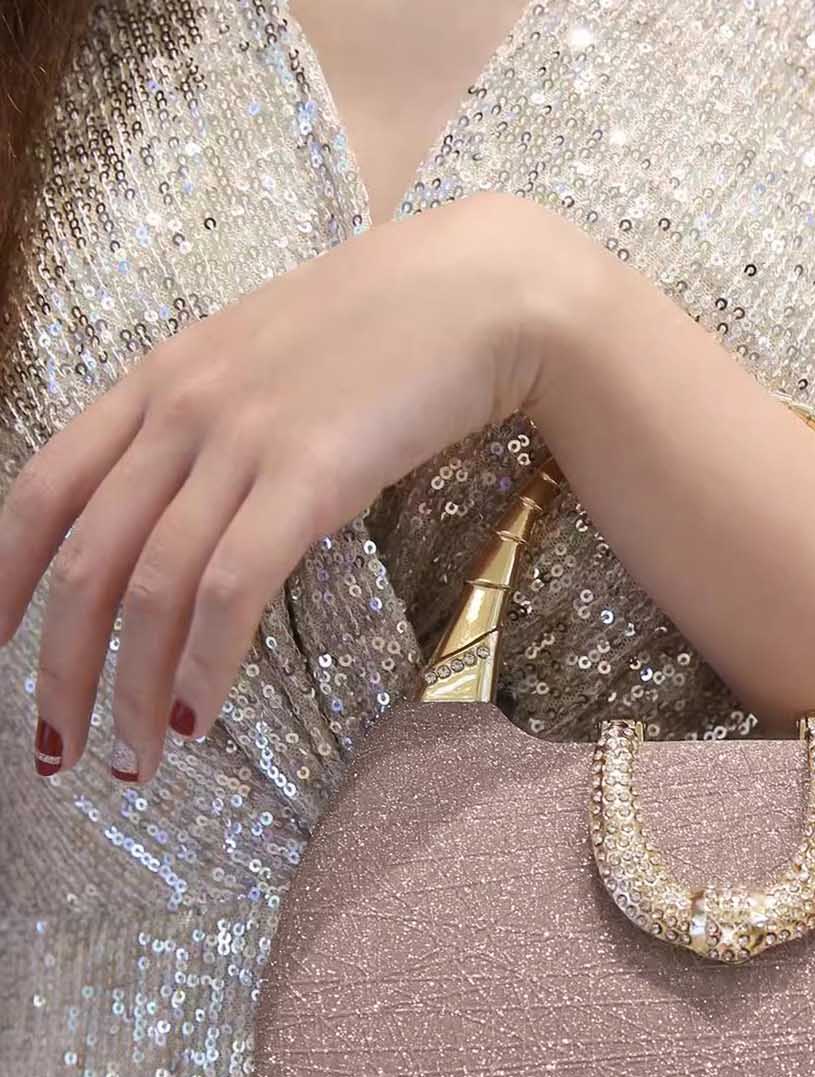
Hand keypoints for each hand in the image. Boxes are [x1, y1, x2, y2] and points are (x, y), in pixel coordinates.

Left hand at [0, 191, 573, 782]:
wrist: (482, 292)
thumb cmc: (388, 332)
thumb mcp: (268, 366)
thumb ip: (216, 424)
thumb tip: (194, 507)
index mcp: (159, 380)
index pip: (44, 486)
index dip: (5, 575)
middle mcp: (180, 408)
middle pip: (86, 558)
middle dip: (59, 670)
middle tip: (54, 749)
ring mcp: (242, 440)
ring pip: (153, 588)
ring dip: (134, 691)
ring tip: (137, 761)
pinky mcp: (310, 476)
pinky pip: (234, 588)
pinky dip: (207, 664)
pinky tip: (201, 717)